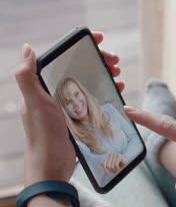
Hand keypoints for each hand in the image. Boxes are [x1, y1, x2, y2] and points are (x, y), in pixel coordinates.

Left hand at [16, 32, 124, 185]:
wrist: (52, 167)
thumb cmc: (42, 135)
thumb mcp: (35, 104)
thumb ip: (27, 77)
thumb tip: (26, 48)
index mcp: (43, 85)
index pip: (63, 57)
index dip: (81, 45)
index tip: (99, 39)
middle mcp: (54, 92)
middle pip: (79, 67)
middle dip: (99, 60)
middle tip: (115, 61)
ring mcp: (67, 104)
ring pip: (89, 81)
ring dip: (104, 74)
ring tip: (118, 75)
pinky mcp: (78, 116)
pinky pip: (94, 97)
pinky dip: (106, 90)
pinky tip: (116, 90)